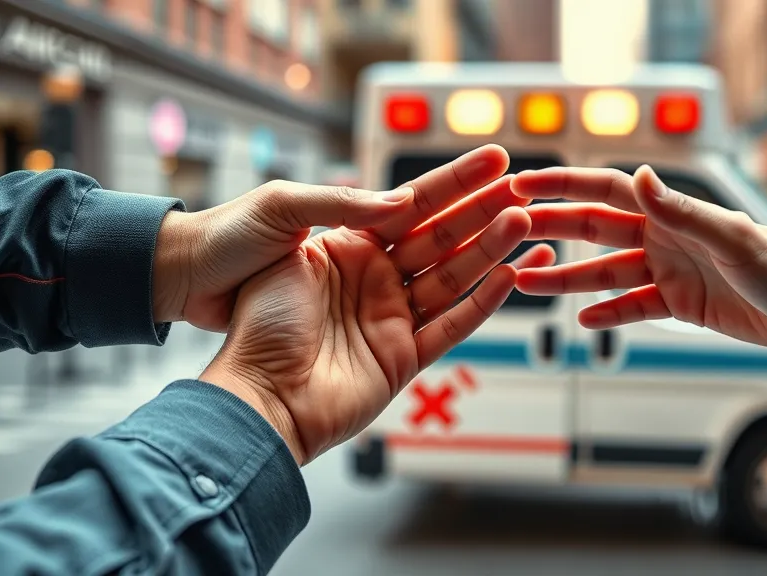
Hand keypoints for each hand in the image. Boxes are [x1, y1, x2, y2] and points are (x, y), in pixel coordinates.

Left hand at [200, 149, 554, 464]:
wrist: (243, 376)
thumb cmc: (242, 291)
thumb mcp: (282, 221)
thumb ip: (343, 206)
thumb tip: (403, 198)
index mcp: (348, 243)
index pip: (415, 203)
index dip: (456, 181)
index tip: (495, 158)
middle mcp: (375, 278)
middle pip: (443, 238)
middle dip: (484, 212)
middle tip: (524, 189)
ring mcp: (390, 318)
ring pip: (454, 278)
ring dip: (490, 250)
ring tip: (524, 223)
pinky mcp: (401, 358)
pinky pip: (450, 327)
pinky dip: (481, 305)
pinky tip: (509, 276)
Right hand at [511, 165, 766, 349]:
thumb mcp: (731, 240)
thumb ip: (682, 212)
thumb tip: (641, 176)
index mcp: (672, 214)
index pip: (607, 191)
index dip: (563, 186)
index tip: (521, 184)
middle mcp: (664, 238)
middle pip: (594, 230)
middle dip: (550, 229)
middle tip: (506, 230)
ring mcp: (670, 271)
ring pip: (605, 273)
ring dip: (566, 278)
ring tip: (524, 283)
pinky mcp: (680, 304)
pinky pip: (633, 307)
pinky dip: (608, 313)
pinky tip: (582, 321)